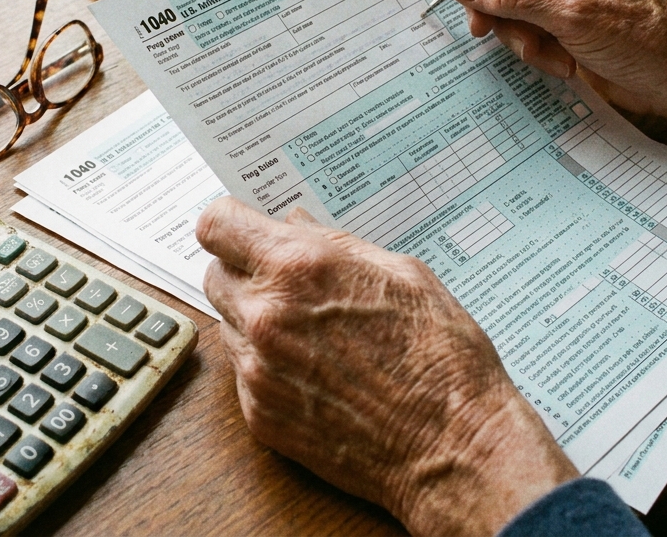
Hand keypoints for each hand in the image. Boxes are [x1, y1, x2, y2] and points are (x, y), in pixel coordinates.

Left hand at [196, 197, 576, 536]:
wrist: (452, 445)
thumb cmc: (441, 357)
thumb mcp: (401, 274)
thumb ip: (335, 243)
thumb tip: (294, 223)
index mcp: (299, 269)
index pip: (216, 226)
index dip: (229, 222)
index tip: (243, 227)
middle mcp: (267, 317)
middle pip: (214, 274)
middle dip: (243, 270)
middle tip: (284, 281)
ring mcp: (258, 370)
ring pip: (226, 324)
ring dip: (253, 319)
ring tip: (310, 331)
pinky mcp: (259, 415)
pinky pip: (242, 373)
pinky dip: (266, 365)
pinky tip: (315, 371)